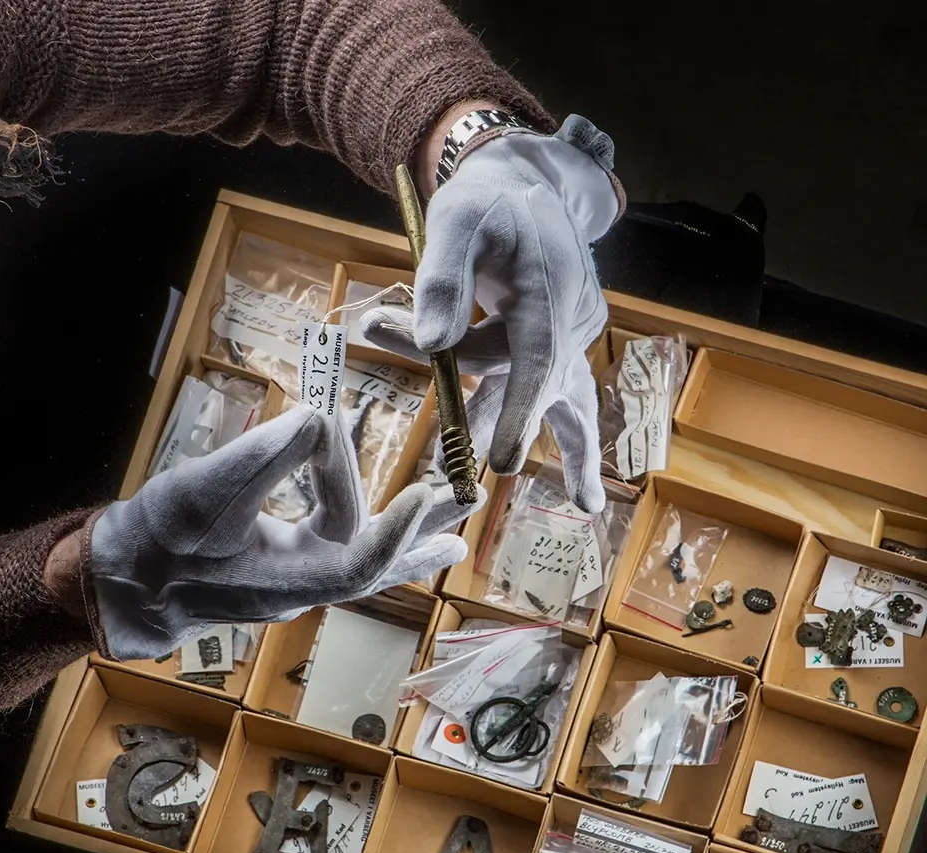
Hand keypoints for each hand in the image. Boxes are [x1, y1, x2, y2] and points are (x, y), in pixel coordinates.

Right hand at [80, 406, 485, 660]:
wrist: (122, 579)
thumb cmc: (155, 542)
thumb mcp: (205, 491)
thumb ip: (264, 455)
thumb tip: (321, 419)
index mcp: (286, 580)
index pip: (356, 558)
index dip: (395, 528)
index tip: (426, 491)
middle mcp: (300, 584)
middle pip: (377, 558)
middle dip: (422, 528)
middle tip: (468, 501)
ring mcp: (292, 573)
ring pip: (360, 547)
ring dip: (402, 523)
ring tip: (450, 514)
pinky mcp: (280, 557)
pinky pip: (332, 534)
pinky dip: (356, 507)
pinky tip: (374, 492)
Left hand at [364, 115, 620, 512]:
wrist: (526, 183)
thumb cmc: (483, 201)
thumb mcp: (453, 222)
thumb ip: (441, 279)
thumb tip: (432, 345)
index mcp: (546, 285)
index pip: (537, 357)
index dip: (522, 410)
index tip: (504, 458)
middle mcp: (570, 314)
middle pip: (550, 381)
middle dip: (524, 427)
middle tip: (498, 475)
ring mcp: (573, 327)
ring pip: (562, 390)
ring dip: (573, 447)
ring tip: (585, 504)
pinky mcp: (563, 336)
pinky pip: (549, 380)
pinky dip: (552, 420)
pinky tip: (580, 484)